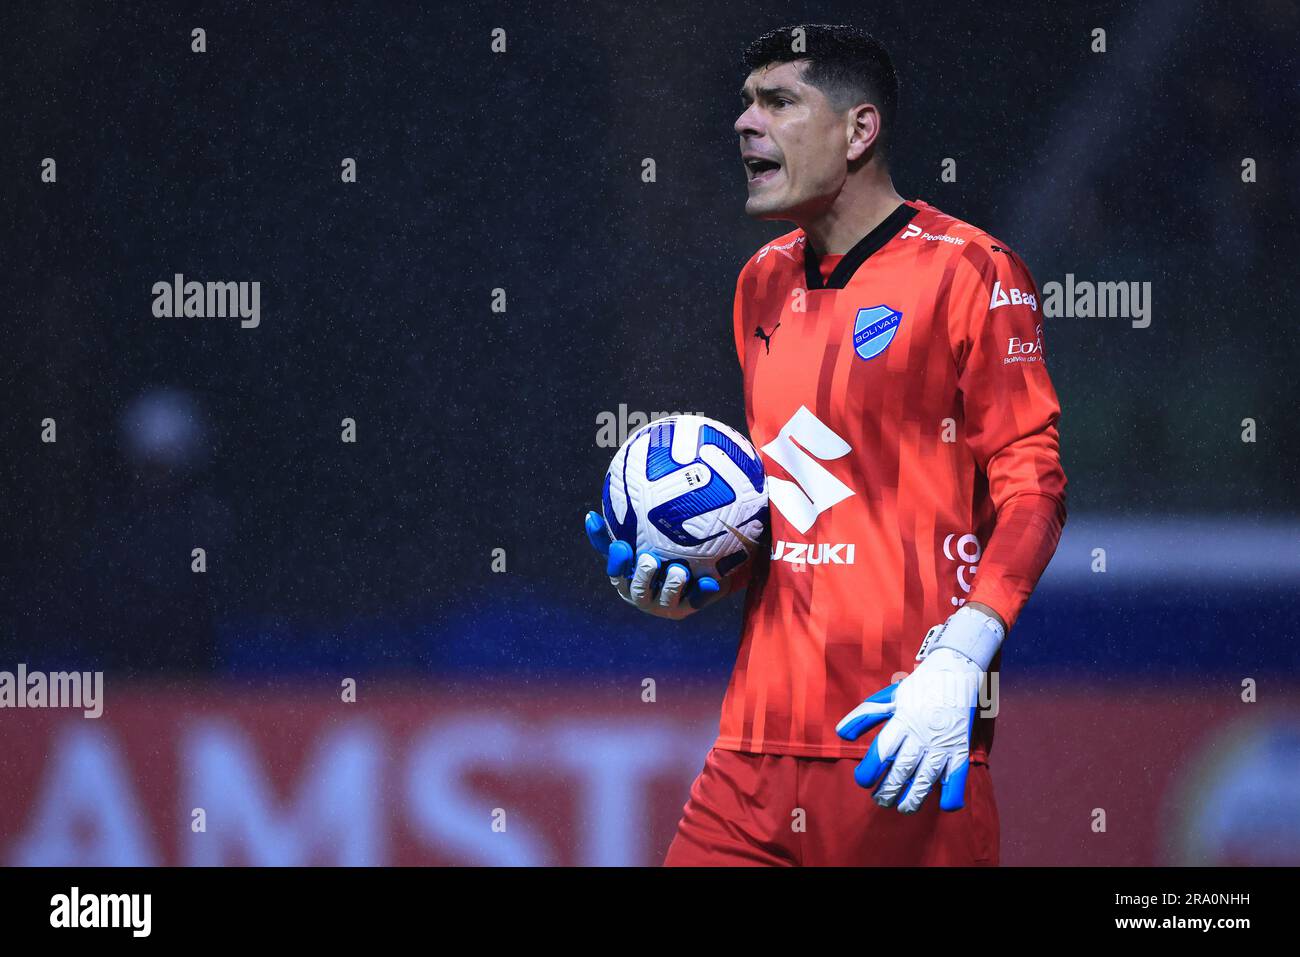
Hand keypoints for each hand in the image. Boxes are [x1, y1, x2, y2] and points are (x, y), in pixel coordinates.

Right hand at [583, 510, 724, 619]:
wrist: (696, 567)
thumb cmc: (656, 552)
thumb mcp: (635, 542)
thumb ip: (612, 533)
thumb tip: (589, 516)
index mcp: (628, 581)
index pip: (617, 575)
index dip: (617, 564)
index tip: (622, 546)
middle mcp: (645, 597)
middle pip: (639, 592)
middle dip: (644, 577)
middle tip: (649, 559)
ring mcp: (668, 604)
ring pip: (667, 600)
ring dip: (672, 586)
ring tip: (678, 570)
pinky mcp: (692, 606)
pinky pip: (698, 600)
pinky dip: (703, 592)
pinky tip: (710, 582)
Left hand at [835, 606, 1003, 812]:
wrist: (955, 673)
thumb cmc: (917, 688)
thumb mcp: (887, 697)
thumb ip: (864, 716)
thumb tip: (842, 734)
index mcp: (902, 721)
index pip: (882, 751)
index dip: (870, 770)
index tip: (862, 781)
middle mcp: (922, 735)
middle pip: (901, 771)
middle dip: (887, 791)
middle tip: (879, 799)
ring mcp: (942, 745)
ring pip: (926, 780)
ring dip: (913, 799)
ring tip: (902, 808)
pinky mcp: (960, 750)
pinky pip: (957, 779)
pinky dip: (952, 796)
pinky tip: (943, 804)